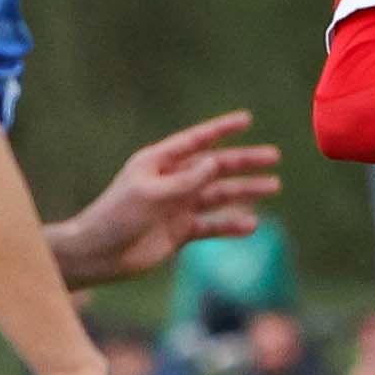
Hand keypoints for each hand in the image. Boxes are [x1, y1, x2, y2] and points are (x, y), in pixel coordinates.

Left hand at [51, 110, 284, 286]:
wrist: (100, 254)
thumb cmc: (117, 217)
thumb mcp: (152, 194)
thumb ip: (186, 180)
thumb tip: (215, 162)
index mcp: (158, 162)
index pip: (196, 141)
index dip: (222, 130)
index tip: (247, 120)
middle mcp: (171, 181)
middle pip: (214, 167)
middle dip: (244, 161)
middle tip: (274, 157)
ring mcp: (178, 206)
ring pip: (218, 194)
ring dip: (245, 191)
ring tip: (272, 187)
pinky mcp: (180, 231)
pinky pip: (212, 224)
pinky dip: (230, 224)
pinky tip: (250, 225)